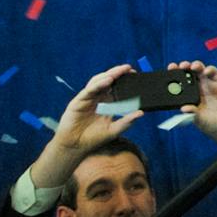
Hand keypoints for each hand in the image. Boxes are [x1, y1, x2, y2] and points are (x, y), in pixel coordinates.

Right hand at [30, 65, 146, 189]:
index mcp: (107, 103)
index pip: (117, 88)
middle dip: (118, 73)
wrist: (75, 147)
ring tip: (120, 71)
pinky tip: (107, 80)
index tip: (136, 75)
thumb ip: (127, 121)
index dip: (125, 81)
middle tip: (129, 68)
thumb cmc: (94, 138)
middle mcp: (98, 98)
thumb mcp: (114, 130)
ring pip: (98, 82)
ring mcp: (88, 99)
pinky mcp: (78, 102)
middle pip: (108, 81)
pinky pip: (89, 90)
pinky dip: (98, 84)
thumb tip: (141, 113)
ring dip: (109, 75)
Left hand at [177, 62, 216, 148]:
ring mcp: (208, 84)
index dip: (173, 75)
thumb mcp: (198, 120)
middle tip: (178, 66)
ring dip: (195, 65)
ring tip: (192, 66)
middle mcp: (197, 88)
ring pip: (200, 70)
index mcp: (188, 96)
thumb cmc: (210, 124)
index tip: (169, 71)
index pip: (178, 83)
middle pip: (188, 73)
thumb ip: (192, 113)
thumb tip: (183, 109)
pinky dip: (209, 69)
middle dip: (182, 67)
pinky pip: (213, 72)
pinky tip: (206, 72)